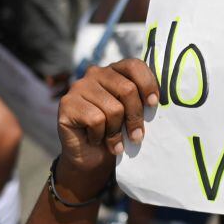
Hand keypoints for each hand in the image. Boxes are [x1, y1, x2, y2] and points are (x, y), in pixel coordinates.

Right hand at [56, 59, 159, 196]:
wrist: (91, 157)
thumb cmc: (116, 133)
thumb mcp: (133, 114)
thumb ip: (141, 101)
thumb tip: (156, 100)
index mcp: (114, 71)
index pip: (134, 65)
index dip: (147, 84)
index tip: (153, 104)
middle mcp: (95, 73)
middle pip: (128, 89)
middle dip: (136, 117)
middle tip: (137, 136)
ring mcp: (79, 87)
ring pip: (113, 108)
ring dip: (116, 131)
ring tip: (113, 140)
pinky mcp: (67, 104)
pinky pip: (96, 120)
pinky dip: (100, 135)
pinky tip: (94, 139)